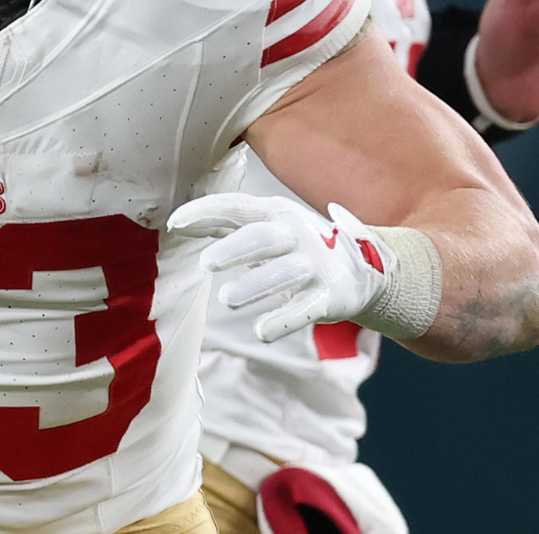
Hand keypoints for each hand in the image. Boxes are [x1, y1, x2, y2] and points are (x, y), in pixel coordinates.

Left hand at [168, 194, 394, 342]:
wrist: (363, 270)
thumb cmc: (299, 245)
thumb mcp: (268, 226)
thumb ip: (227, 224)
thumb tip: (181, 225)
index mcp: (276, 212)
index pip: (237, 207)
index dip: (205, 212)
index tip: (175, 224)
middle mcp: (297, 233)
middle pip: (263, 237)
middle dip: (235, 248)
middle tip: (206, 264)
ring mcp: (316, 265)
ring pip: (284, 273)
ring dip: (255, 285)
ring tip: (226, 299)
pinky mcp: (329, 296)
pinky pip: (306, 309)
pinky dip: (284, 320)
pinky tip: (261, 331)